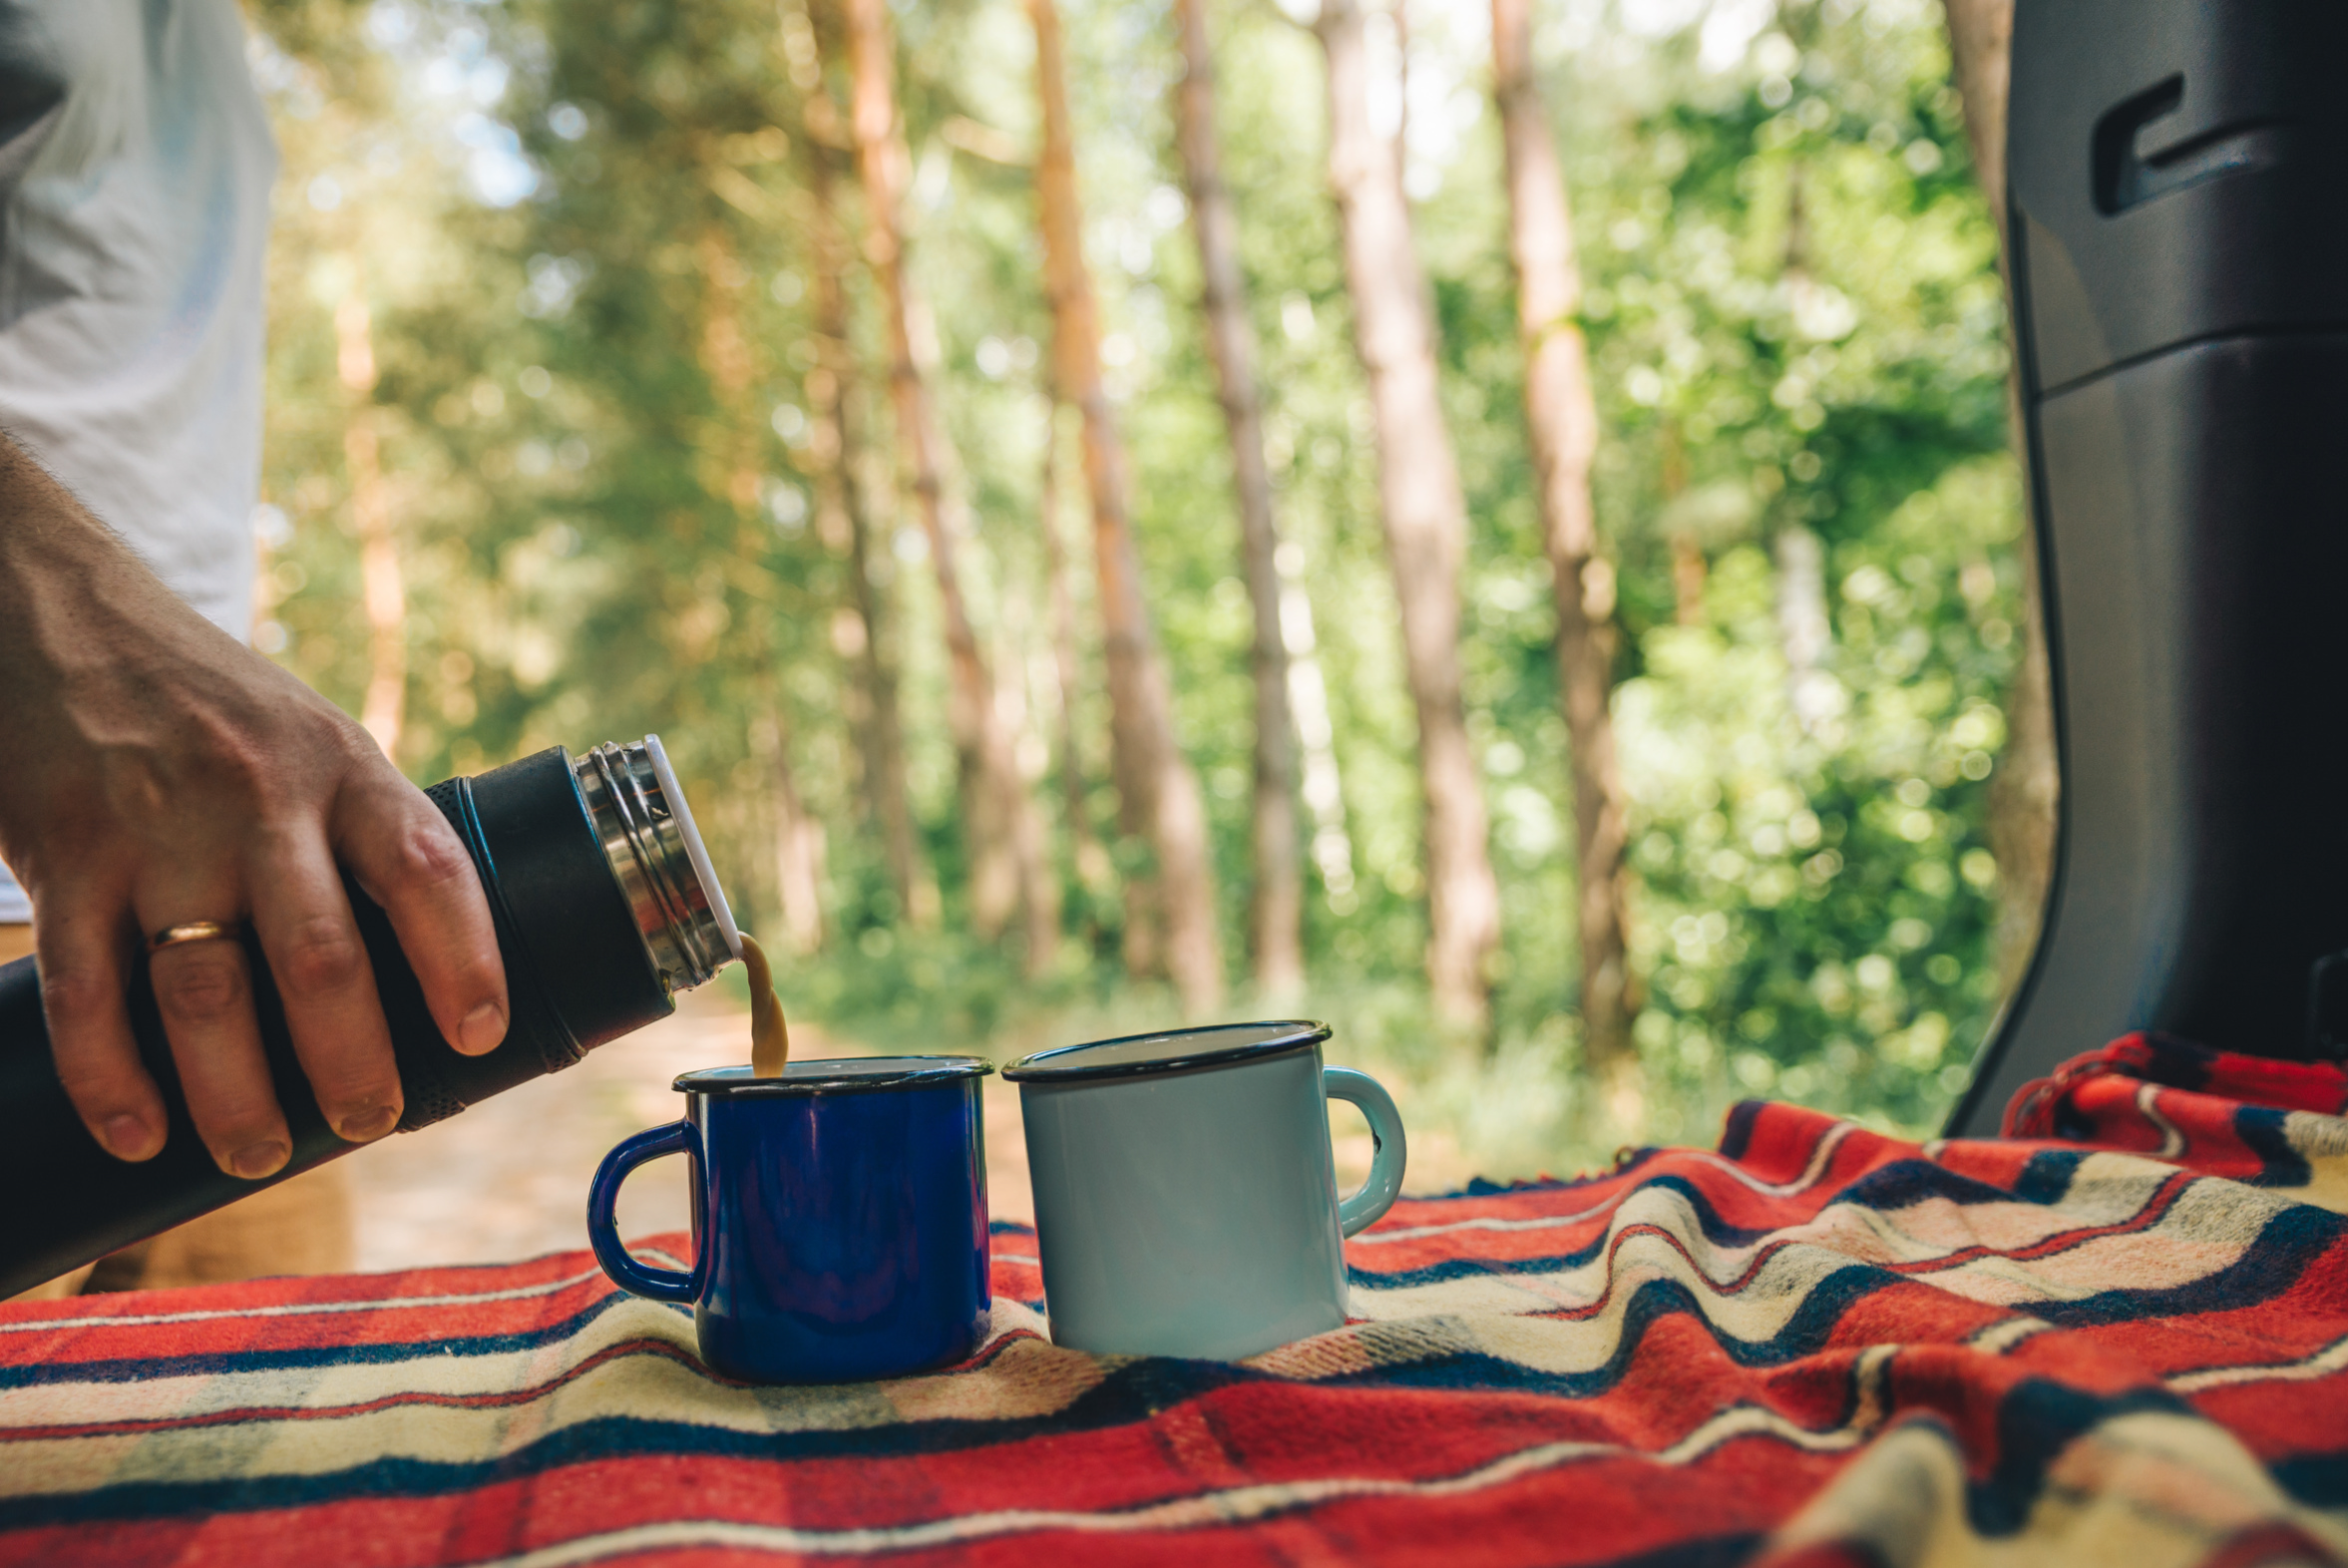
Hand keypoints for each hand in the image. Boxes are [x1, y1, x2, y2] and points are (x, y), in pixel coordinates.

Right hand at [0, 442, 508, 1177]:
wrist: (48, 610)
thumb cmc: (208, 702)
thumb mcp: (310, 736)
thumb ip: (355, 833)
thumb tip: (421, 974)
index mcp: (344, 767)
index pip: (427, 870)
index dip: (465, 961)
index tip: (480, 1038)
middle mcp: (259, 799)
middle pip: (321, 958)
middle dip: (352, 1063)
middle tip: (367, 1123)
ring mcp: (157, 830)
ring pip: (207, 992)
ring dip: (237, 1094)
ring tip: (255, 1156)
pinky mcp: (63, 855)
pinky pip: (88, 990)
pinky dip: (112, 1077)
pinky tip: (138, 1131)